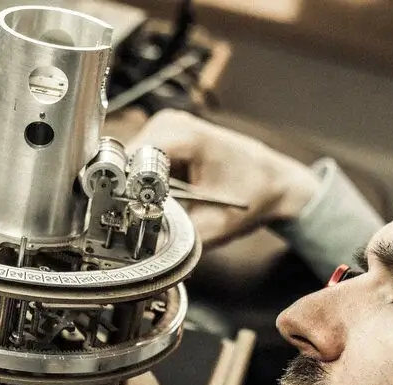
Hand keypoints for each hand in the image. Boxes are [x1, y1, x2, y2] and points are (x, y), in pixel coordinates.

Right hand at [127, 110, 321, 246]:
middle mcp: (171, 124)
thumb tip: (146, 252)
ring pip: (126, 161)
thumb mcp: (217, 226)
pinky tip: (155, 195)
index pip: (131, 160)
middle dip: (125, 191)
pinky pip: (136, 160)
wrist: (271, 179)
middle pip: (124, 160)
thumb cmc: (253, 196)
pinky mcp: (163, 134)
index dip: (122, 190)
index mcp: (187, 137)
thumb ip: (180, 238)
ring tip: (149, 206)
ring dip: (131, 187)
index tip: (122, 215)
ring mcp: (165, 125)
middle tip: (136, 217)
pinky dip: (139, 181)